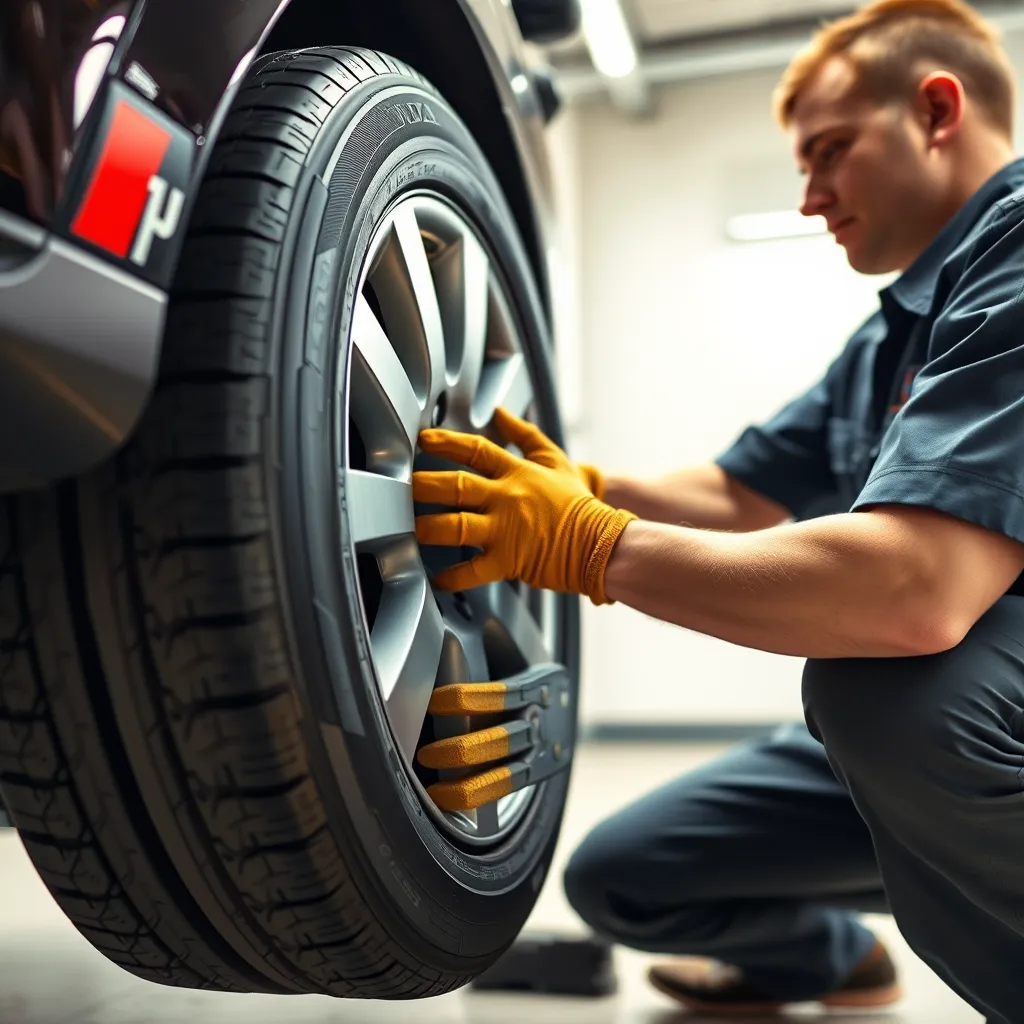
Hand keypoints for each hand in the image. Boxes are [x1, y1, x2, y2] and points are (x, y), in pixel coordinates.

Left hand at [413, 408, 635, 602]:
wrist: (602, 542)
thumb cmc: (578, 504)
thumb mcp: (554, 460)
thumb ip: (525, 436)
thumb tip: (501, 413)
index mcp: (517, 473)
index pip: (474, 450)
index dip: (445, 442)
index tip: (423, 440)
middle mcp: (507, 498)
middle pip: (456, 486)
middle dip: (424, 485)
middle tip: (403, 486)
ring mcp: (506, 530)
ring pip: (455, 526)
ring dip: (428, 527)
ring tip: (410, 528)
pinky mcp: (509, 561)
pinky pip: (472, 571)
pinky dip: (451, 577)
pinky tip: (436, 578)